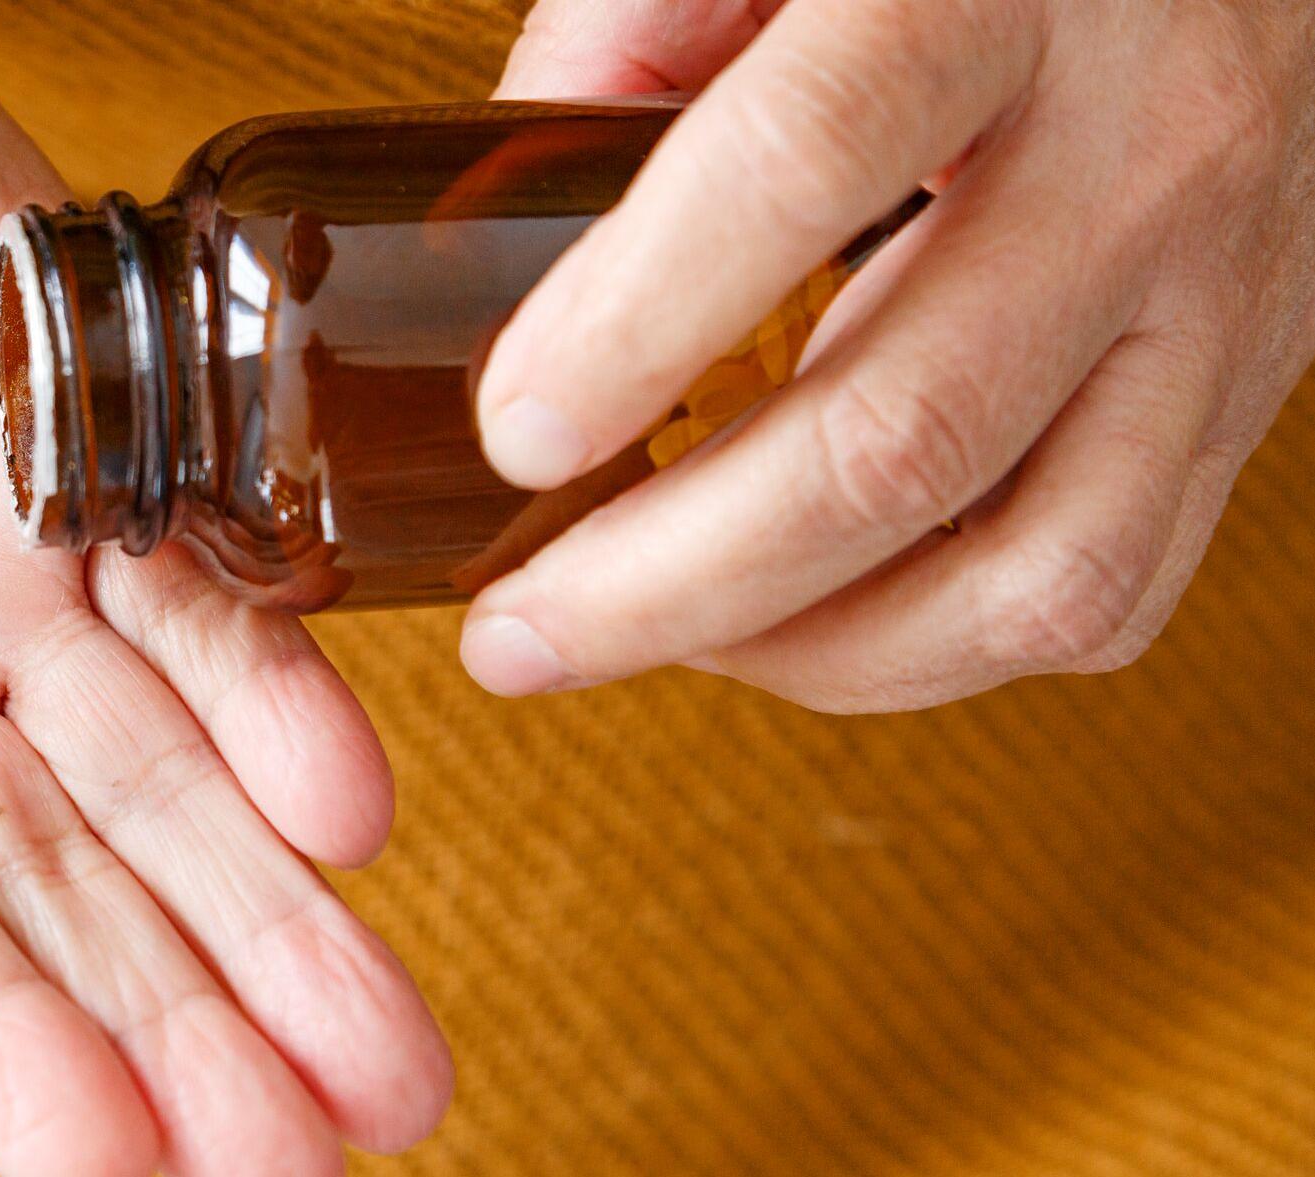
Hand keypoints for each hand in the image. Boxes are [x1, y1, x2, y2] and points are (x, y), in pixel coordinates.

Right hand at [0, 1, 448, 1171]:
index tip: (107, 1166)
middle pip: (45, 877)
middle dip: (181, 1021)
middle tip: (320, 1162)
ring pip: (150, 760)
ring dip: (268, 907)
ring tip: (389, 1065)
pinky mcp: (78, 418)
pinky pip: (195, 571)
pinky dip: (277, 683)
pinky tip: (355, 808)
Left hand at [466, 0, 1314, 710]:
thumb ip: (629, 35)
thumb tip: (486, 241)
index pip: (800, 164)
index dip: (636, 324)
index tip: (514, 433)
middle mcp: (1139, 145)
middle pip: (903, 431)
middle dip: (672, 579)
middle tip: (518, 632)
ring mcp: (1216, 289)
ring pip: (1033, 572)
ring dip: (807, 651)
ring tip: (658, 640)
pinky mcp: (1246, 387)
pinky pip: (1112, 591)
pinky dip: (938, 647)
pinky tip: (810, 615)